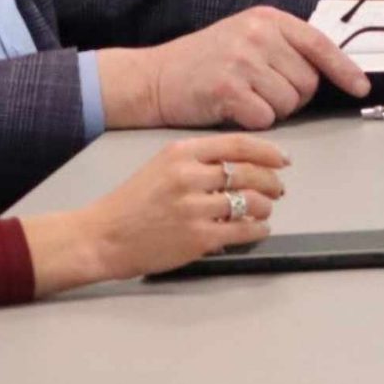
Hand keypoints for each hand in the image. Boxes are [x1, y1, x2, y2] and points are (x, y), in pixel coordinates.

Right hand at [27, 134, 290, 293]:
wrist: (101, 236)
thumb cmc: (130, 203)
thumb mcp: (162, 166)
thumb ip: (199, 161)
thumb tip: (243, 165)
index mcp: (181, 153)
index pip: (238, 145)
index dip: (268, 151)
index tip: (283, 159)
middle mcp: (189, 176)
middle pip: (250, 173)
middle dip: (272, 182)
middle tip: (278, 188)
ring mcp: (194, 208)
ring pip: (250, 202)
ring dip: (266, 207)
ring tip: (264, 210)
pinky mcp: (197, 237)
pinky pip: (242, 230)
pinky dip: (257, 229)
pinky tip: (258, 228)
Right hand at [105, 6, 368, 129]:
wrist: (156, 78)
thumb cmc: (205, 62)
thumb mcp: (247, 38)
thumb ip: (284, 47)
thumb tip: (330, 71)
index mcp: (268, 19)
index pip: (320, 44)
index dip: (344, 70)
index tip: (360, 87)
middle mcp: (257, 34)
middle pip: (308, 82)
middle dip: (294, 97)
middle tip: (264, 94)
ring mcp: (242, 59)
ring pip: (289, 103)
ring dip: (273, 111)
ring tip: (247, 99)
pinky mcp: (228, 87)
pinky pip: (266, 118)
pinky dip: (255, 122)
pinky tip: (235, 110)